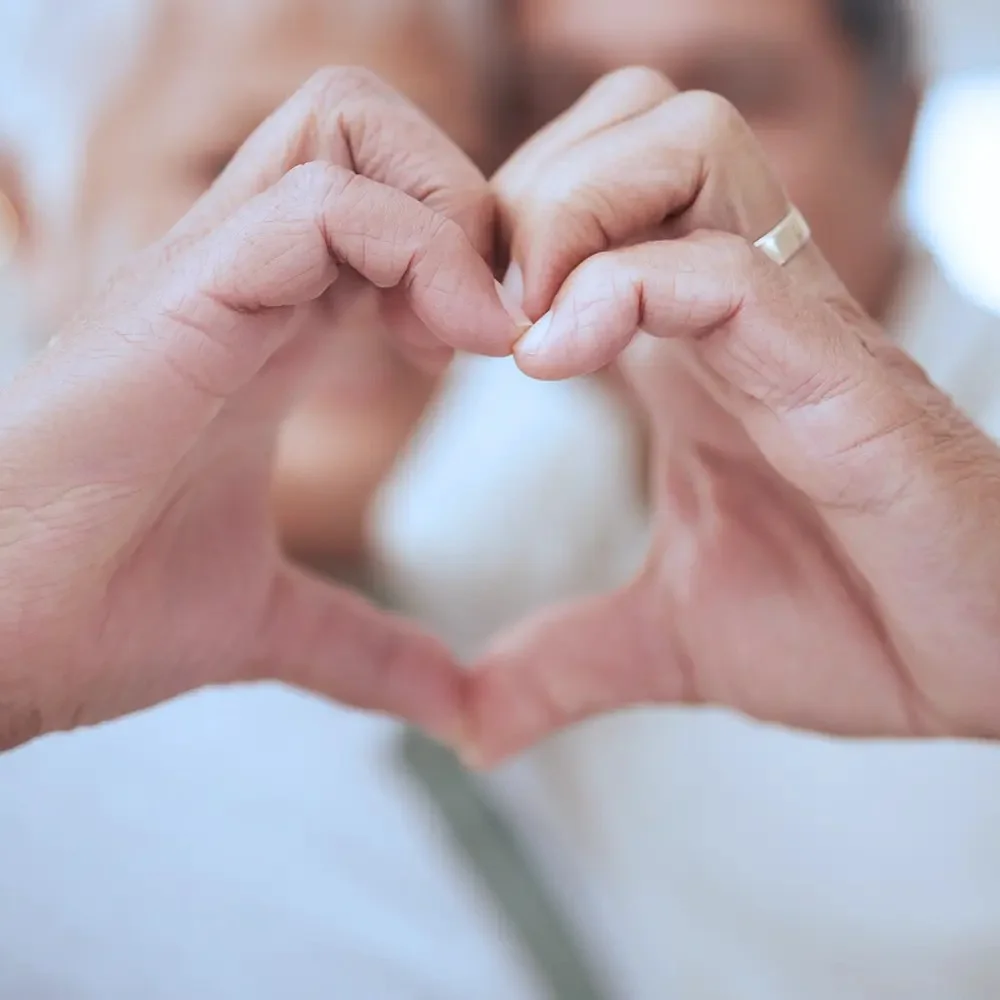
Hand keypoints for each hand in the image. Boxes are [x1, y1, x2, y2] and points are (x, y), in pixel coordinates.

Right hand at [0, 68, 526, 750]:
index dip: (465, 257)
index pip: (381, 205)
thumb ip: (369, 650)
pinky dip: (419, 253)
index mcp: (268, 331)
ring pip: (351, 127)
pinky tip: (452, 349)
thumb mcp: (274, 624)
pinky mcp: (184, 291)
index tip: (503, 356)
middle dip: (466, 202)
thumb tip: (455, 707)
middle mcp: (243, 280)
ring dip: (451, 217)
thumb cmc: (101, 614)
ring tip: (474, 336)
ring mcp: (211, 274)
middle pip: (368, 126)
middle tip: (495, 321)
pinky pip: (325, 203)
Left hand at [466, 68, 999, 764]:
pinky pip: (724, 266)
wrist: (989, 666)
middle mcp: (734, 307)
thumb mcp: (667, 642)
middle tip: (480, 313)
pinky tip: (558, 365)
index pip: (587, 194)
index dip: (494, 234)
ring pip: (681, 142)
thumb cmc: (852, 627)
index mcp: (686, 348)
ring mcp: (789, 323)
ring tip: (527, 334)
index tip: (437, 337)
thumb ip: (561, 664)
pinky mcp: (838, 368)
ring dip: (571, 214)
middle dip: (524, 189)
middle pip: (630, 118)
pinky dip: (621, 292)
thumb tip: (468, 732)